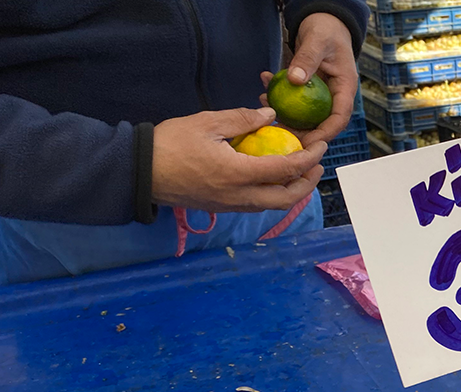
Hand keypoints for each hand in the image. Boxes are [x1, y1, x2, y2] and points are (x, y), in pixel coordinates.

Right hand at [152, 107, 326, 212]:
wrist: (139, 172)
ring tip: (300, 172)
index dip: (308, 159)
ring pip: (272, 205)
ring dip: (292, 191)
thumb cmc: (170, 144)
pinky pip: (256, 205)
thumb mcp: (207, 123)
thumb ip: (242, 119)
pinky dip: (273, 194)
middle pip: (287, 199)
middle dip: (307, 183)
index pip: (285, 170)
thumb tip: (269, 115)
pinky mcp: (221, 207)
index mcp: (238, 174)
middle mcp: (239, 196)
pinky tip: (272, 177)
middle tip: (317, 165)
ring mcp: (230, 206)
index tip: (321, 147)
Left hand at [263, 12, 356, 145]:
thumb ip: (307, 59)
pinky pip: (295, 100)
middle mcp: (334, 95)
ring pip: (306, 115)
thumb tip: (294, 80)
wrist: (323, 22)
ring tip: (267, 110)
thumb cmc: (326, 29)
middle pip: (322, 123)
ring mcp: (321, 94)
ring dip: (287, 117)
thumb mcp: (317, 41)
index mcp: (345, 88)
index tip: (308, 143)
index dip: (325, 133)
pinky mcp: (308, 89)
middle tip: (280, 133)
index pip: (339, 118)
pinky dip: (279, 98)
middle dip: (302, 132)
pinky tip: (264, 90)